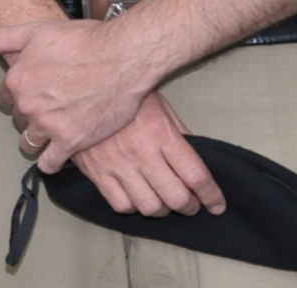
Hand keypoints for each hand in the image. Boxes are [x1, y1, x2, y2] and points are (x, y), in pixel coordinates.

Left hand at [0, 17, 153, 170]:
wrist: (121, 57)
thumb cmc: (84, 40)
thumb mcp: (37, 31)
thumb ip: (1, 38)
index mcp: (18, 79)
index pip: (6, 98)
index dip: (19, 97)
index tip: (31, 97)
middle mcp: (28, 104)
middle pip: (19, 119)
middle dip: (30, 116)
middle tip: (49, 110)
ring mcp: (49, 124)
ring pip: (30, 142)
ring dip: (37, 140)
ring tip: (51, 134)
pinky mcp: (71, 141)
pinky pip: (50, 162)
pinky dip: (50, 162)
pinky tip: (56, 156)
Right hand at [68, 93, 225, 217]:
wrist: (80, 87)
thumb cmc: (125, 95)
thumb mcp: (160, 106)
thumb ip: (179, 134)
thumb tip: (198, 159)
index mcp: (161, 133)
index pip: (196, 176)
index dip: (211, 196)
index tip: (216, 204)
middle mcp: (142, 152)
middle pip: (176, 197)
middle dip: (190, 207)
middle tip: (191, 204)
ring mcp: (117, 164)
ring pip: (150, 207)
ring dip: (162, 209)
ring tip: (163, 201)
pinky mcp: (96, 171)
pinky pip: (121, 205)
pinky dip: (133, 206)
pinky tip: (136, 196)